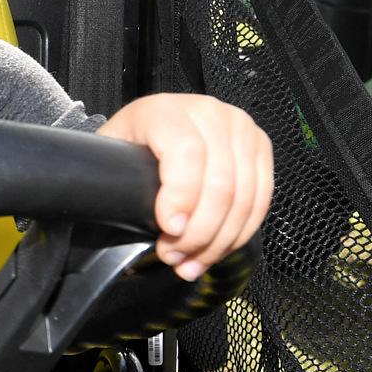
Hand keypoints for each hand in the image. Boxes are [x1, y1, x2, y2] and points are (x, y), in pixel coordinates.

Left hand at [99, 93, 273, 280]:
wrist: (159, 124)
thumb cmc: (133, 144)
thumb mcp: (111, 154)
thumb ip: (112, 179)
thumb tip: (116, 217)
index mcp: (167, 110)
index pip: (187, 152)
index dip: (181, 197)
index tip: (168, 229)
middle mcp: (209, 112)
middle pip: (220, 181)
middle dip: (198, 232)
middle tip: (174, 256)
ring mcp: (239, 128)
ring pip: (244, 196)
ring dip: (218, 240)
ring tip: (191, 261)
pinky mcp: (260, 147)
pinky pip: (261, 199)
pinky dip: (239, 233)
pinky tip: (215, 251)